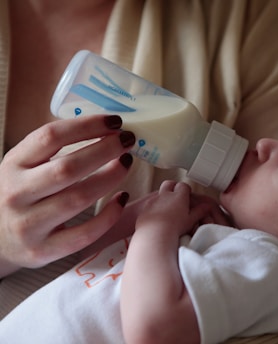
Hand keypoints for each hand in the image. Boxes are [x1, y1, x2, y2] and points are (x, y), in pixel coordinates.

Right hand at [0, 115, 134, 276]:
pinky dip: (109, 215)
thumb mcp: (24, 166)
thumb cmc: (22, 194)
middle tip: (128, 141)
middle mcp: (17, 194)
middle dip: (105, 151)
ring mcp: (29, 225)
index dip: (87, 126)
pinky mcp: (44, 250)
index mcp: (13, 165)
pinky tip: (122, 198)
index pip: (50, 137)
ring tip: (126, 163)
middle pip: (68, 168)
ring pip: (79, 198)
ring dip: (111, 177)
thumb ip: (53, 148)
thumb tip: (106, 127)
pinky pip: (85, 233)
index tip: (115, 121)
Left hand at [136, 181, 208, 236]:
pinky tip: (156, 216)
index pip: (183, 185)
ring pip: (159, 193)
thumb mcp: (191, 220)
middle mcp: (165, 195)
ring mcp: (154, 201)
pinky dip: (154, 206)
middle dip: (173, 187)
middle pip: (169, 183)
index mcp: (179, 196)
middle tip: (176, 195)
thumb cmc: (175, 227)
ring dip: (163, 196)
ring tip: (167, 207)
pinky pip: (150, 203)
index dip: (186, 189)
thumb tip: (207, 207)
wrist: (155, 234)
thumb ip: (200, 211)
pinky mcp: (145, 208)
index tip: (187, 194)